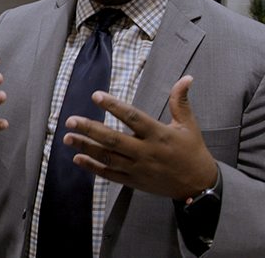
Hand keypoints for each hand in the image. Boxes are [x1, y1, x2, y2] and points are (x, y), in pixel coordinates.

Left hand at [63, 75, 217, 200]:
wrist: (198, 186)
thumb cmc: (193, 151)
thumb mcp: (189, 125)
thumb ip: (180, 101)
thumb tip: (186, 78)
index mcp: (159, 134)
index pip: (133, 118)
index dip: (114, 106)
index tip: (96, 96)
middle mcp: (146, 152)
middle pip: (114, 140)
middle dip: (90, 129)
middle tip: (70, 120)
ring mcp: (138, 169)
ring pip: (108, 157)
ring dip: (85, 147)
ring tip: (67, 137)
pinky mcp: (134, 181)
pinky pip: (110, 174)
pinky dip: (93, 167)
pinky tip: (78, 158)